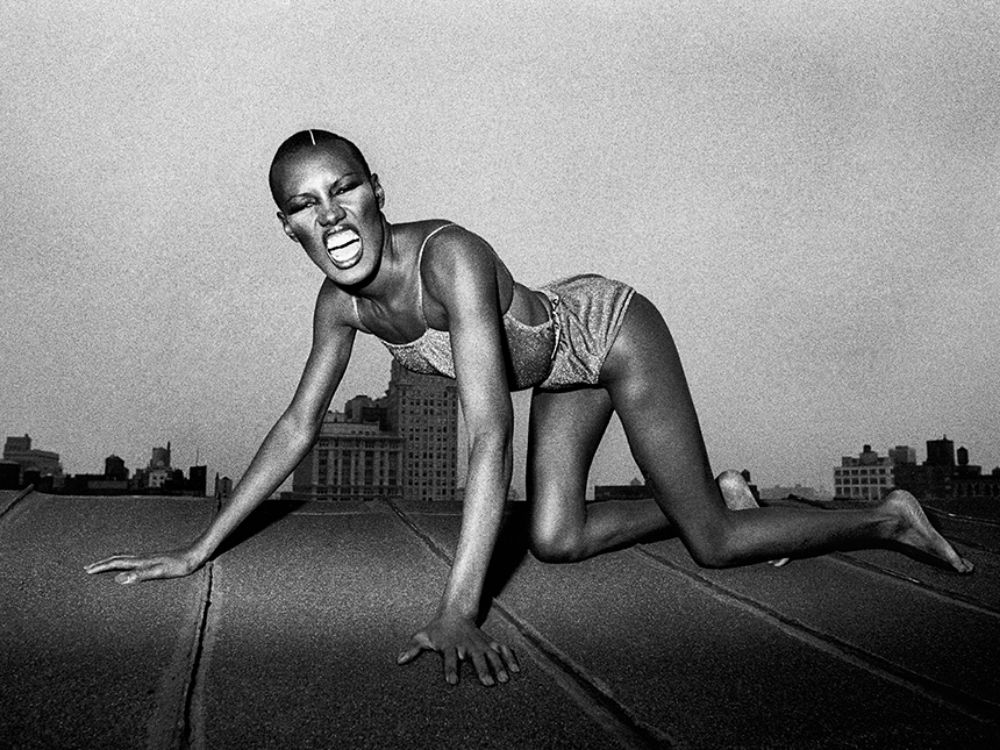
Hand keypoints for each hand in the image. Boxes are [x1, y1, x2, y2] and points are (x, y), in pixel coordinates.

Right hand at [84, 548, 202, 583]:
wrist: (196, 553)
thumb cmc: (181, 565)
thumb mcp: (161, 572)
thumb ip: (140, 575)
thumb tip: (118, 579)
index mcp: (141, 561)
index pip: (116, 563)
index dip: (101, 567)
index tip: (87, 571)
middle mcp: (143, 557)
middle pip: (117, 558)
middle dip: (102, 563)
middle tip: (87, 568)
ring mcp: (149, 557)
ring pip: (125, 558)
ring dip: (111, 561)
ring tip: (103, 565)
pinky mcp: (156, 559)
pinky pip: (133, 560)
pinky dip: (124, 562)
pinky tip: (128, 565)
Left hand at [397, 611, 519, 685]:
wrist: (455, 613)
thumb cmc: (437, 630)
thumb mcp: (422, 636)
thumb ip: (412, 648)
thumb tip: (399, 660)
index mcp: (450, 645)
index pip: (449, 658)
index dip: (450, 669)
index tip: (452, 682)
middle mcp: (467, 645)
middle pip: (475, 657)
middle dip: (482, 670)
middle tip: (488, 684)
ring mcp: (480, 643)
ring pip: (492, 654)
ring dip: (499, 666)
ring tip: (505, 679)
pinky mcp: (490, 642)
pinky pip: (503, 650)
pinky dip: (511, 658)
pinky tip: (517, 670)